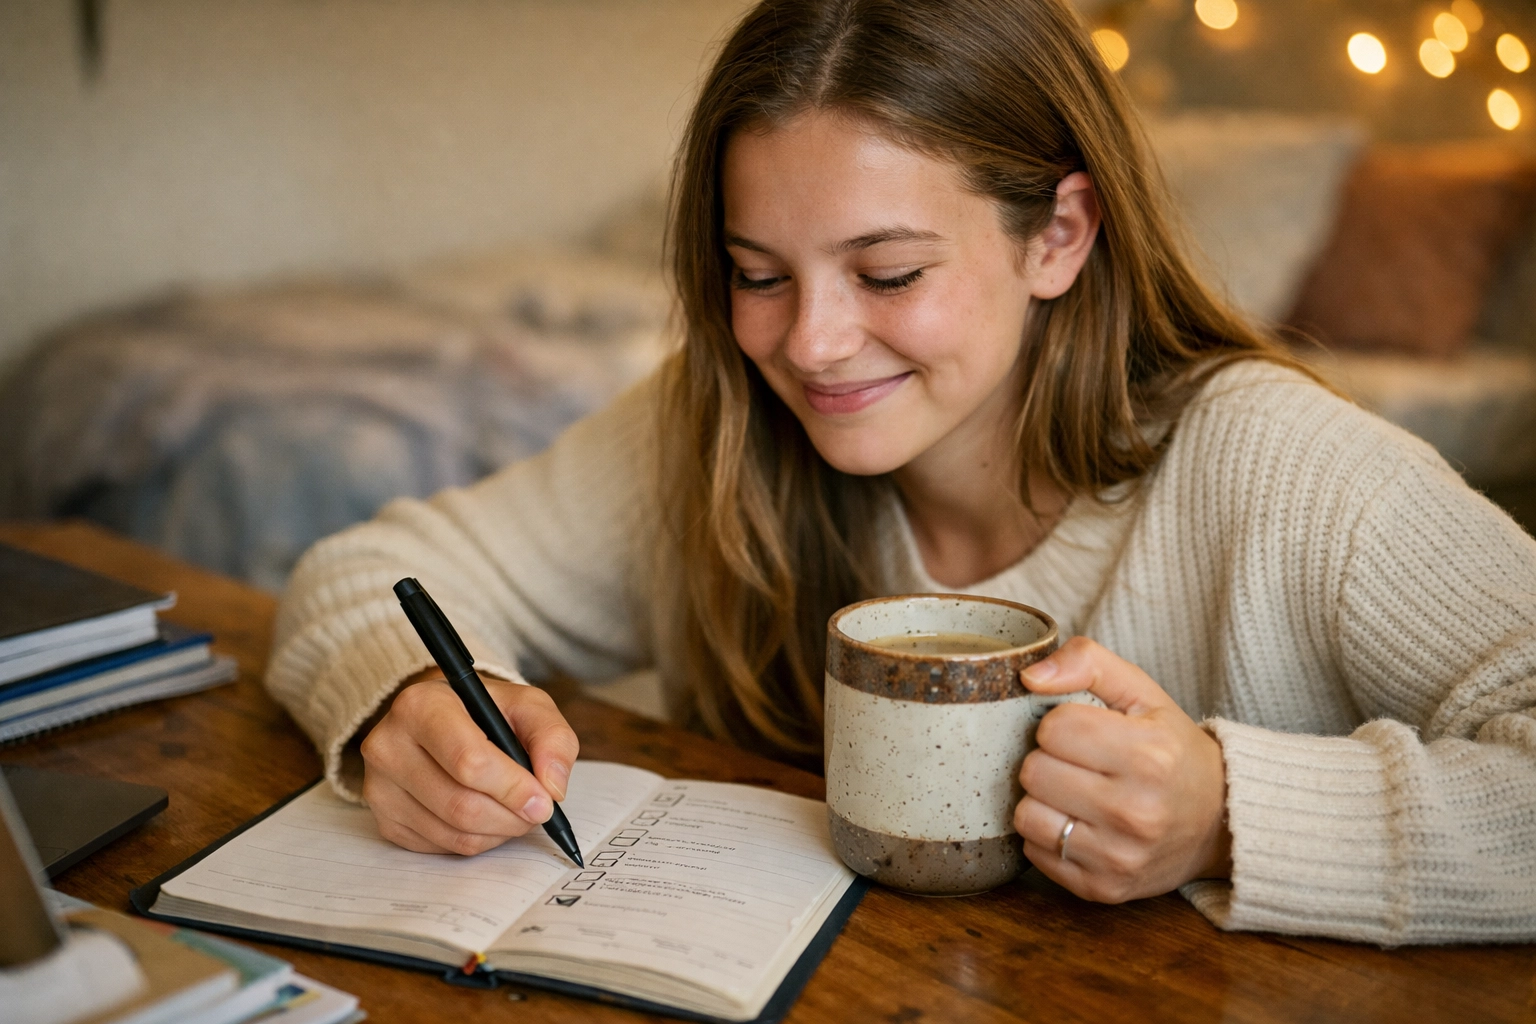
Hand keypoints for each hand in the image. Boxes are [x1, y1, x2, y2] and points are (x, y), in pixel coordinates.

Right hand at [360, 671, 578, 855]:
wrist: (443, 720)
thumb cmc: (486, 712)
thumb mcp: (527, 706)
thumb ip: (552, 739)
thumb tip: (552, 787)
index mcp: (421, 705)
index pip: (468, 761)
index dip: (512, 788)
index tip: (544, 801)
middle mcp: (388, 745)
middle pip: (461, 805)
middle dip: (511, 816)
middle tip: (537, 811)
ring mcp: (379, 787)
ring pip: (454, 833)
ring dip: (498, 831)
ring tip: (514, 810)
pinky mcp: (384, 819)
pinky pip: (442, 847)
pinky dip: (477, 840)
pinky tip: (486, 816)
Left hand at [1012, 637, 1230, 901]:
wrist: (1218, 823)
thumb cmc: (1171, 750)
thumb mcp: (1142, 693)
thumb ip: (1087, 662)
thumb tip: (1029, 676)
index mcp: (1150, 756)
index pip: (1054, 728)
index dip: (1061, 723)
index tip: (1085, 731)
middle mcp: (1137, 812)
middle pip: (1034, 771)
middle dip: (1048, 760)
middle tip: (1079, 763)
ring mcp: (1120, 858)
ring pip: (1026, 815)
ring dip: (1042, 799)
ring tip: (1074, 793)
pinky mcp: (1103, 890)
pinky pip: (1034, 853)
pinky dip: (1047, 834)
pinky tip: (1078, 823)